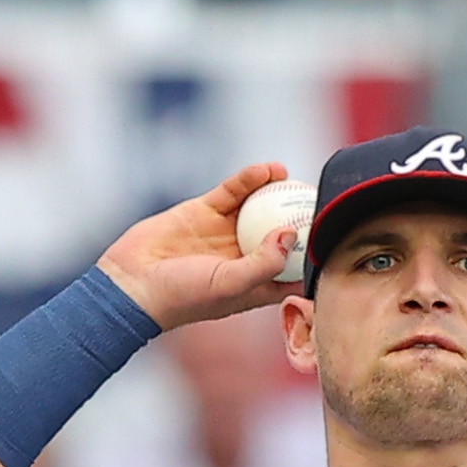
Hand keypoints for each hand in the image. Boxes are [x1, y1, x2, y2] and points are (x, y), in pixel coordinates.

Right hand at [102, 164, 304, 328]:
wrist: (133, 284)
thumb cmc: (183, 297)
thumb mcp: (230, 286)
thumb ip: (263, 264)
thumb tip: (288, 234)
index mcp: (255, 285)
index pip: (293, 272)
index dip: (313, 258)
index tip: (333, 240)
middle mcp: (243, 258)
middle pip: (280, 235)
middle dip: (300, 219)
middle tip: (321, 200)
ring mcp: (225, 233)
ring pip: (259, 208)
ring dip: (277, 194)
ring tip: (295, 178)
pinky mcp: (205, 211)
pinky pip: (233, 192)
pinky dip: (250, 179)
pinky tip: (268, 169)